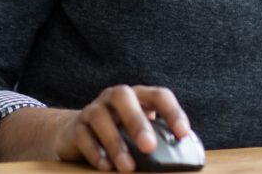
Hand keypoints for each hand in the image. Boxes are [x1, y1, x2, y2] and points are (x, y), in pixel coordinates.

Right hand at [54, 84, 190, 171]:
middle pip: (123, 97)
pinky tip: (106, 167)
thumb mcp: (140, 132)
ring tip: (127, 167)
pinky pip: (83, 135)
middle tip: (148, 146)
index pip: (158, 95)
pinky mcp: (76, 127)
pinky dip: (95, 152)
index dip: (172, 111)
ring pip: (100, 117)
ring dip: (115, 142)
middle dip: (137, 121)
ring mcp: (93, 110)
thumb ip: (160, 140)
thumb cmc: (121, 132)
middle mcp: (114, 97)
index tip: (182, 133)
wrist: (77, 132)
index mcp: (138, 96)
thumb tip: (185, 159)